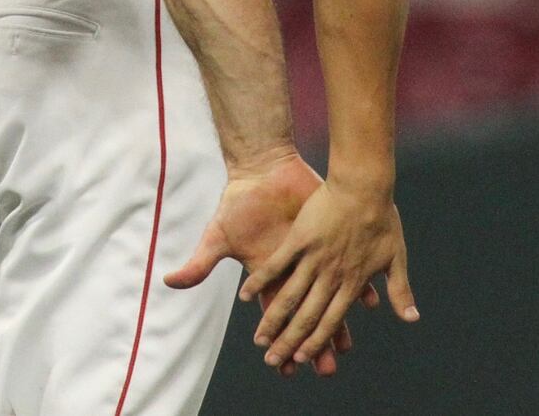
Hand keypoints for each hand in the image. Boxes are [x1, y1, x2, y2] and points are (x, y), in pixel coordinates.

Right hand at [165, 152, 360, 376]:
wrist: (262, 170)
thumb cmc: (239, 202)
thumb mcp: (218, 235)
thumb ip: (200, 263)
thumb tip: (169, 282)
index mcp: (269, 275)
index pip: (275, 316)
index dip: (281, 340)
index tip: (287, 367)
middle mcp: (293, 271)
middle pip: (304, 314)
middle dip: (313, 341)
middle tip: (325, 369)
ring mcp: (312, 256)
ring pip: (327, 296)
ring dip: (337, 319)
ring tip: (347, 345)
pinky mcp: (326, 238)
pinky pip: (343, 263)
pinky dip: (355, 280)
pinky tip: (369, 302)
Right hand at [240, 177, 417, 370]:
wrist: (365, 183)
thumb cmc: (382, 217)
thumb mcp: (396, 257)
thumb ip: (400, 291)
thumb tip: (412, 319)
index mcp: (351, 283)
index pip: (331, 322)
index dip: (316, 344)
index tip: (301, 361)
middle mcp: (331, 276)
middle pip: (307, 317)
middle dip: (288, 342)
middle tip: (272, 362)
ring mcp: (313, 258)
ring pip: (289, 297)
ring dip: (273, 321)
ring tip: (259, 340)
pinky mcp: (300, 238)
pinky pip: (276, 265)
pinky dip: (260, 281)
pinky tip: (245, 297)